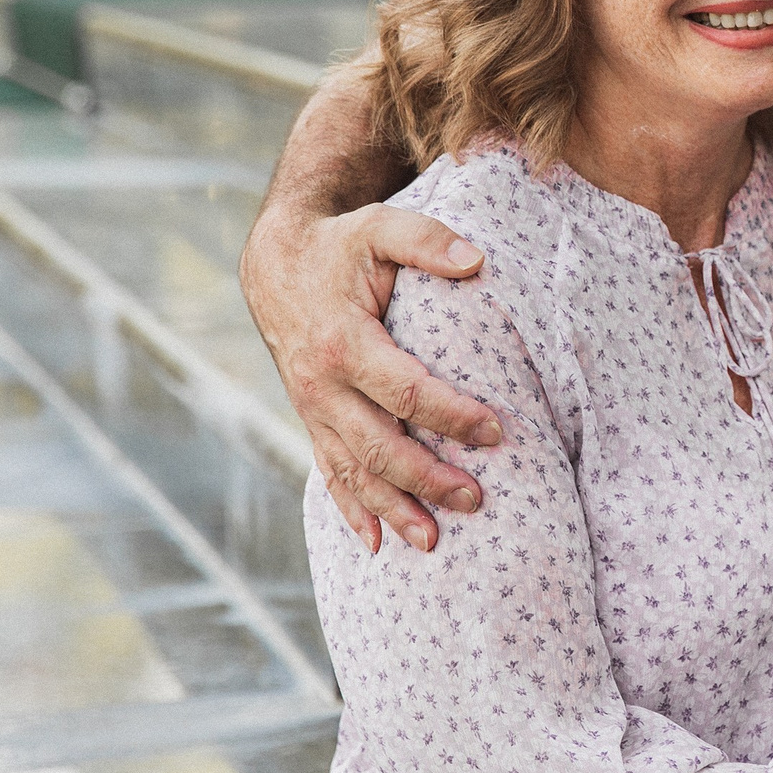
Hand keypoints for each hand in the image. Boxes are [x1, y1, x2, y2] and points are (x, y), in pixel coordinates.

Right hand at [241, 198, 502, 553]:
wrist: (277, 264)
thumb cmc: (341, 246)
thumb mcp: (380, 227)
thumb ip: (427, 240)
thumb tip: (476, 261)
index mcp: (343, 343)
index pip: (405, 392)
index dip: (450, 414)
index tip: (496, 431)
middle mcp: (322, 386)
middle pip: (379, 446)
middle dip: (428, 479)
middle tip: (477, 500)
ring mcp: (313, 409)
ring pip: (353, 471)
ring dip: (393, 509)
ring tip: (435, 543)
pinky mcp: (312, 420)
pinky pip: (329, 472)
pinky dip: (352, 510)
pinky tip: (376, 544)